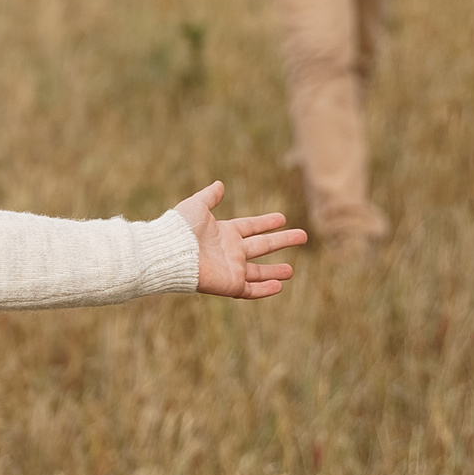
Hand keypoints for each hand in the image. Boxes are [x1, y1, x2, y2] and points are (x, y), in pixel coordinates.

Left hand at [171, 182, 304, 299]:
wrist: (170, 251)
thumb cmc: (181, 228)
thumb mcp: (196, 205)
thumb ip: (209, 196)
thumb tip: (219, 184)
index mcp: (224, 232)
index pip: (251, 227)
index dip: (266, 223)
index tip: (282, 218)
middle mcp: (230, 251)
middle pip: (262, 246)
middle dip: (282, 241)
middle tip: (303, 236)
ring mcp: (231, 268)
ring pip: (258, 272)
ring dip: (275, 271)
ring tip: (291, 271)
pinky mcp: (230, 284)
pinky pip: (251, 289)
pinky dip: (265, 289)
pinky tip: (279, 286)